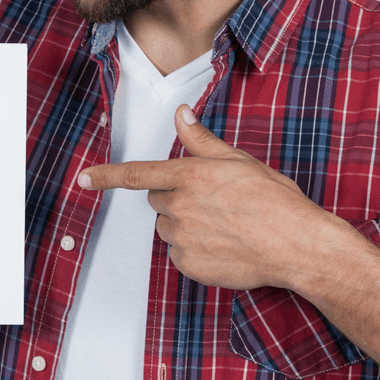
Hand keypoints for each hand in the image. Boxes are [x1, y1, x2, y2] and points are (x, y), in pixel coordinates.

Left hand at [77, 104, 350, 292]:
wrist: (297, 246)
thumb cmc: (275, 202)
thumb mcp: (239, 162)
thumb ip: (202, 140)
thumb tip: (181, 114)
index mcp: (191, 176)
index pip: (137, 174)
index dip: (106, 176)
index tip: (83, 178)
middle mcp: (180, 207)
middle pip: (157, 201)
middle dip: (175, 199)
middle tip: (212, 203)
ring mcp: (183, 239)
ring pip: (167, 228)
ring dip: (184, 225)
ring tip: (223, 227)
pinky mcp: (189, 266)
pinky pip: (180, 255)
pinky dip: (195, 251)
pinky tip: (224, 247)